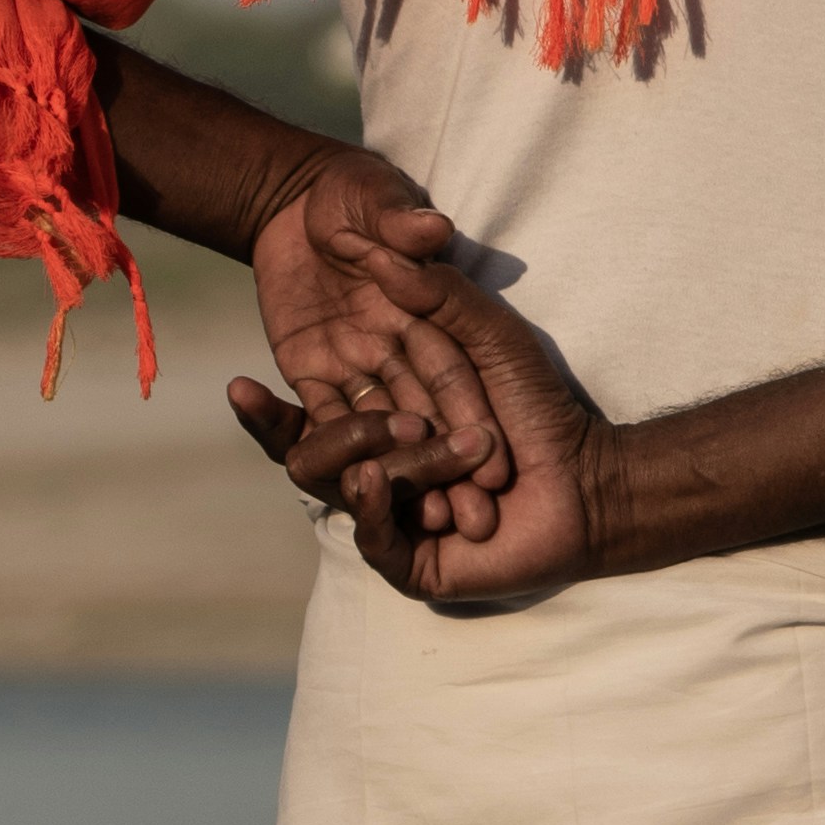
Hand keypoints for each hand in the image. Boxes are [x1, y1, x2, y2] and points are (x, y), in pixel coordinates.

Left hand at [230, 155, 501, 536]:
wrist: (291, 197)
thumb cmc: (349, 186)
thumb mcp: (374, 194)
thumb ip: (400, 217)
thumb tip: (432, 227)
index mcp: (426, 310)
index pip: (455, 367)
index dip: (474, 411)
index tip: (496, 457)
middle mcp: (398, 346)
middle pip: (426, 413)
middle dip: (448, 465)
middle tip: (475, 520)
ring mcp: (356, 365)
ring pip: (378, 429)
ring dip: (396, 472)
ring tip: (422, 525)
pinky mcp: (312, 373)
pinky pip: (315, 418)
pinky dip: (325, 447)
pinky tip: (345, 488)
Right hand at [238, 249, 614, 607]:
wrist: (590, 479)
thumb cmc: (541, 405)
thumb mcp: (488, 336)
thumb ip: (439, 296)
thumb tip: (383, 258)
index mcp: (383, 428)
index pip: (308, 421)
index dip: (269, 412)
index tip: (234, 386)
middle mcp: (379, 475)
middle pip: (315, 461)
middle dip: (321, 437)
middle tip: (352, 414)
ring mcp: (394, 522)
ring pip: (341, 496)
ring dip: (364, 463)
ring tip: (386, 445)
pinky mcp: (415, 565)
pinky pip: (376, 541)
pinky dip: (372, 511)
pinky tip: (375, 480)